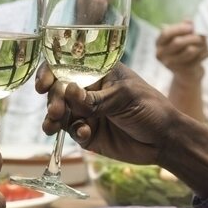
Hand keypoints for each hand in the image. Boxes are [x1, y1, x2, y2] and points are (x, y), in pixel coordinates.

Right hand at [37, 63, 179, 165]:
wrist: (164, 141)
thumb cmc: (150, 108)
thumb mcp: (124, 98)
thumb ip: (95, 98)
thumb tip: (67, 90)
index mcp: (98, 72)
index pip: (68, 66)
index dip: (50, 73)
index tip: (43, 85)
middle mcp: (88, 90)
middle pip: (59, 91)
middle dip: (53, 100)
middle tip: (55, 111)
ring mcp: (86, 112)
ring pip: (60, 112)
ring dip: (54, 118)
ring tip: (52, 126)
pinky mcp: (87, 133)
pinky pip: (71, 131)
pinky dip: (73, 132)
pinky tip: (84, 135)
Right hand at [156, 21, 207, 77]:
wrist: (187, 73)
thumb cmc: (184, 50)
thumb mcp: (183, 38)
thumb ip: (185, 28)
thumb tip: (189, 20)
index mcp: (159, 43)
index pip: (166, 33)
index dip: (179, 28)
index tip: (191, 27)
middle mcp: (161, 54)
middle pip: (178, 42)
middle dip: (192, 37)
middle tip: (201, 36)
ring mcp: (170, 64)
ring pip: (190, 50)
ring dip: (201, 45)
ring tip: (205, 44)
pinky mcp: (183, 71)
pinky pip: (197, 58)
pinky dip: (205, 53)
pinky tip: (207, 53)